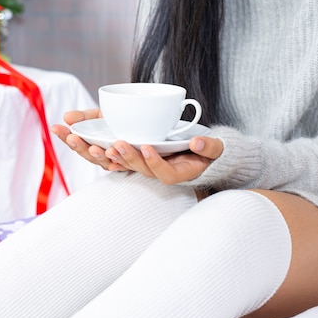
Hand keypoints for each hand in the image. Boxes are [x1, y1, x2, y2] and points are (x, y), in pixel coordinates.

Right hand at [51, 109, 128, 170]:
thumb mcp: (100, 116)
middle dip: (80, 146)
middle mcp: (103, 156)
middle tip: (73, 137)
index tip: (56, 128)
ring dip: (101, 155)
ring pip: (107, 162)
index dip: (64, 136)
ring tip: (96, 148)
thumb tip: (66, 117)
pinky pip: (127, 165)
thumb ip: (84, 117)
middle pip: (88, 155)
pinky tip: (117, 152)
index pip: (75, 142)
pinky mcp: (135, 163)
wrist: (144, 122)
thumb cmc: (120, 122)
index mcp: (92, 145)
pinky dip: (122, 160)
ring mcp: (118, 161)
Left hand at [103, 136, 223, 183]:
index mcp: (181, 173)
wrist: (206, 155)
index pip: (166, 174)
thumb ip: (210, 147)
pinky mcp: (144, 159)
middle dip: (130, 158)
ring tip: (106, 146)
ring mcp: (152, 167)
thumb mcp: (218, 150)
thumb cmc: (211, 153)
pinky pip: (127, 161)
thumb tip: (198, 142)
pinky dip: (114, 156)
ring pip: (132, 166)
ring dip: (118, 157)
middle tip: (118, 144)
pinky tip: (100, 150)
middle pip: (144, 170)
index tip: (148, 147)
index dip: (155, 164)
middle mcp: (164, 172)